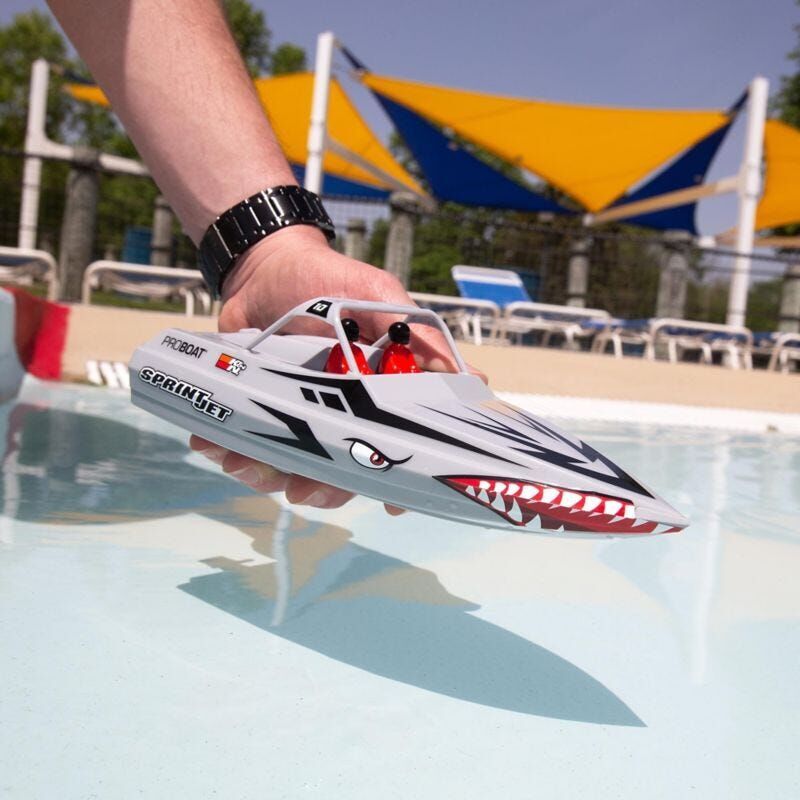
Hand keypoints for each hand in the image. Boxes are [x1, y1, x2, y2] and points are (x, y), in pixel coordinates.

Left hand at [191, 225, 471, 514]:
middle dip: (324, 486)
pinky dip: (232, 451)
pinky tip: (214, 446)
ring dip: (270, 474)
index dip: (398, 477)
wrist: (262, 268)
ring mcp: (301, 414)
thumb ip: (417, 335)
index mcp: (379, 393)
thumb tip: (475, 380)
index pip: (397, 444)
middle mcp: (343, 412)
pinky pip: (250, 445)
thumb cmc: (326, 279)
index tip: (391, 501)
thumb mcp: (377, 297)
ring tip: (244, 463)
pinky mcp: (261, 410)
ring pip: (294, 466)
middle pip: (344, 469)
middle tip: (303, 488)